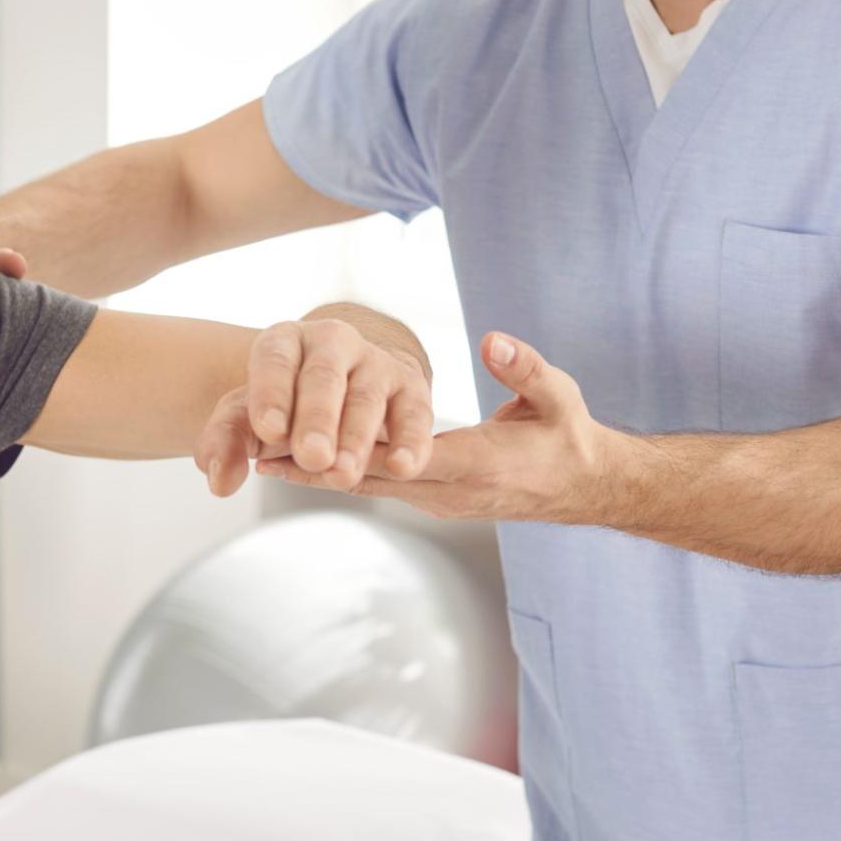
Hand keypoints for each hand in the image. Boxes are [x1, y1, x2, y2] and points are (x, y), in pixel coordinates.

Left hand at [194, 318, 434, 497]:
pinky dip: (411, 442)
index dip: (271, 393)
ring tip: (341, 473)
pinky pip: (414, 415)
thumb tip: (219, 480)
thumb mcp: (247, 418)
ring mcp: (375, 363)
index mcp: (285, 342)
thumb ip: (226, 443)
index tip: (268, 430)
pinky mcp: (411, 390)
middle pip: (323, 377)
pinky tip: (403, 466)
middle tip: (312, 455)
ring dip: (356, 439)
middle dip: (317, 418)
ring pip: (366, 399)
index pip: (274, 360)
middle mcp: (333, 343)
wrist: (337, 393)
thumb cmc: (286, 405)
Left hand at [255, 330, 611, 523]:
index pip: (401, 456)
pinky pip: (379, 487)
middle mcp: (448, 490)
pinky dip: (341, 474)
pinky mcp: (435, 499)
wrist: (585, 486)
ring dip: (317, 474)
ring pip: (368, 485)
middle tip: (255, 449)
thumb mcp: (558, 396)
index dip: (348, 446)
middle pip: (368, 477)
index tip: (301, 438)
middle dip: (312, 466)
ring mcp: (439, 500)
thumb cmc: (570, 436)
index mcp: (475, 463)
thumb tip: (493, 339)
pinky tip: (304, 464)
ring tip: (262, 456)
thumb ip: (525, 369)